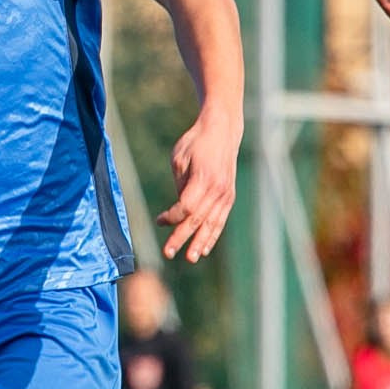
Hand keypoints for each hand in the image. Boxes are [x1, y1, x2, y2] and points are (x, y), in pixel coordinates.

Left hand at [157, 109, 238, 262]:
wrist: (222, 131)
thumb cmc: (196, 142)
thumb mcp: (179, 159)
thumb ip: (180, 185)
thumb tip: (179, 209)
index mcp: (203, 179)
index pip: (186, 207)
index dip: (172, 217)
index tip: (160, 220)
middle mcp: (217, 189)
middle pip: (197, 220)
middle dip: (182, 238)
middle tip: (168, 253)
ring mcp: (226, 194)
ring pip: (212, 224)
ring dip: (200, 243)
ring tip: (191, 258)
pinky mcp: (229, 196)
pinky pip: (221, 220)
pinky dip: (213, 235)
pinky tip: (205, 248)